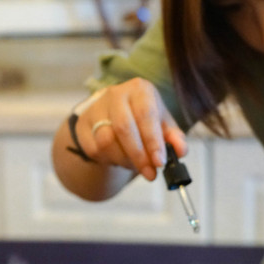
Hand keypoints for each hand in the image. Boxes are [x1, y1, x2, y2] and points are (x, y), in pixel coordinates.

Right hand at [71, 78, 185, 181]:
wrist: (111, 113)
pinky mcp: (82, 126)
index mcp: (139, 89)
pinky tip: (119, 159)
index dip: (153, 141)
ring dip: (124, 160)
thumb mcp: (162, 124)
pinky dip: (109, 161)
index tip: (159, 162)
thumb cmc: (142, 119)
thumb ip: (175, 138)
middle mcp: (115, 95)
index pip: (146, 115)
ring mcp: (95, 109)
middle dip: (138, 155)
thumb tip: (181, 151)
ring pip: (106, 141)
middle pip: (123, 128)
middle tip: (150, 174)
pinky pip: (95, 150)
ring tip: (135, 164)